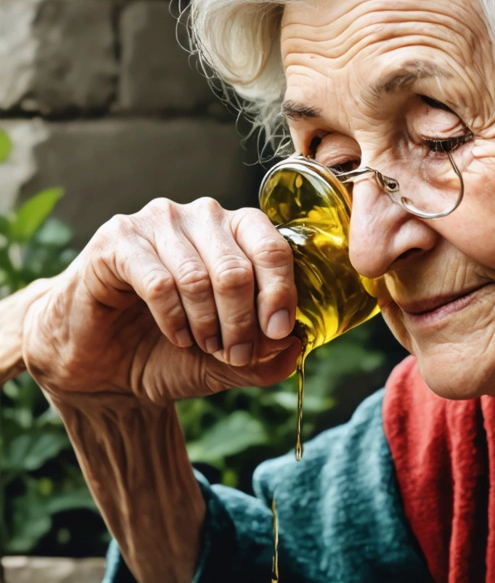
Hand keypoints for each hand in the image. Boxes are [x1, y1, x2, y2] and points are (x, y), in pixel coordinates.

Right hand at [21, 197, 302, 406]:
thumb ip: (269, 357)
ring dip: (207, 324)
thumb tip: (297, 345)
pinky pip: (158, 281)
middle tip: (235, 354)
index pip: (274, 249)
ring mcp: (159, 222)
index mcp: (240, 231)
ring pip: (199, 276)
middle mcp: (203, 217)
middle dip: (242, 322)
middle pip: (238, 268)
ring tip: (204, 346)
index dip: (281, 294)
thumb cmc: (175, 351)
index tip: (279, 334)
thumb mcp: (232, 362)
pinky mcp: (118, 240)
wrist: (108, 366)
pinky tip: (175, 335)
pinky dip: (172, 318)